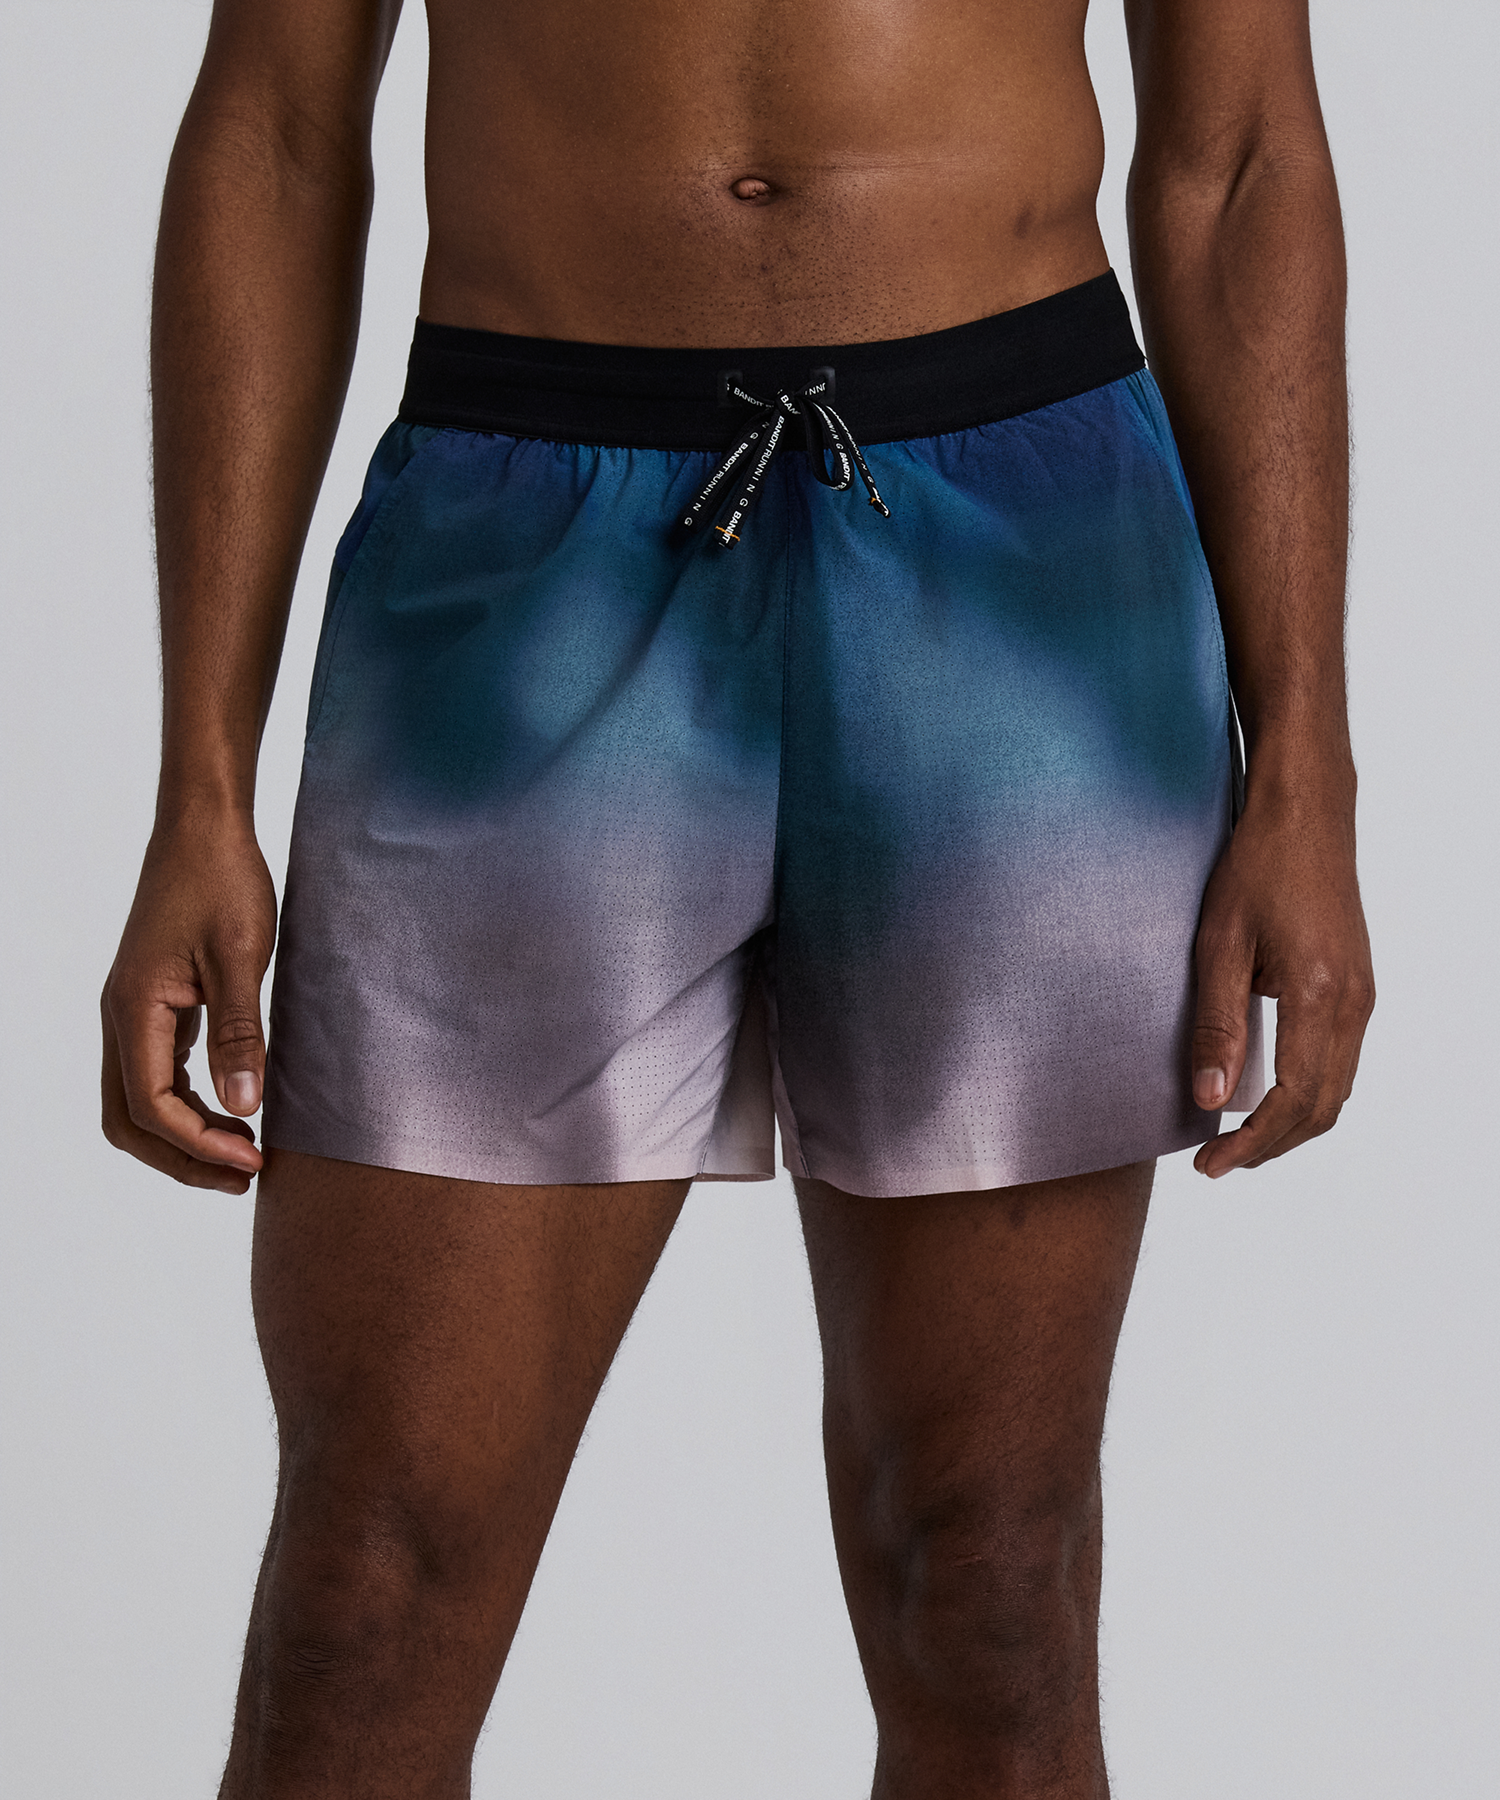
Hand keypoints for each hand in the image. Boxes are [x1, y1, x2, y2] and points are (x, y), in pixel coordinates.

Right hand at [101, 812, 277, 1193]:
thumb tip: (245, 1107)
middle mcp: (122, 1017)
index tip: (255, 1160)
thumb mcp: (242, 957)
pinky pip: (158, 1073)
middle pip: (130, 1119)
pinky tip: (234, 1110)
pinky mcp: (156, 1004)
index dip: (200, 1144)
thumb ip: (240, 1033)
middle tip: (247, 1175)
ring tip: (245, 1153)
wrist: (204, 828)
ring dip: (186, 1136)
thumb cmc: (222, 880)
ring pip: (139, 1101)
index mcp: (134, 1009)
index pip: (150, 1106)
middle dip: (183, 1158)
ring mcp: (135, 1012)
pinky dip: (189, 1104)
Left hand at [1190, 781, 1374, 1177]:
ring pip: (1337, 1089)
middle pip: (1323, 1109)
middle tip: (1216, 1162)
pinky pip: (1341, 1061)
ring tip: (1236, 1137)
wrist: (1307, 814)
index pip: (1294, 1101)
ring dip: (1291, 1124)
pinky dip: (1308, 1092)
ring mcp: (1363, 996)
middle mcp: (1354, 1004)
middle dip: (1271, 1146)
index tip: (1209, 1165)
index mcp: (1320, 997)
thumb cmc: (1256, 868)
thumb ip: (1215, 1025)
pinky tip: (1266, 1093)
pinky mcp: (1359, 986)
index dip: (1252, 1144)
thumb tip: (1211, 1100)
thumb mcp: (1218, 944)